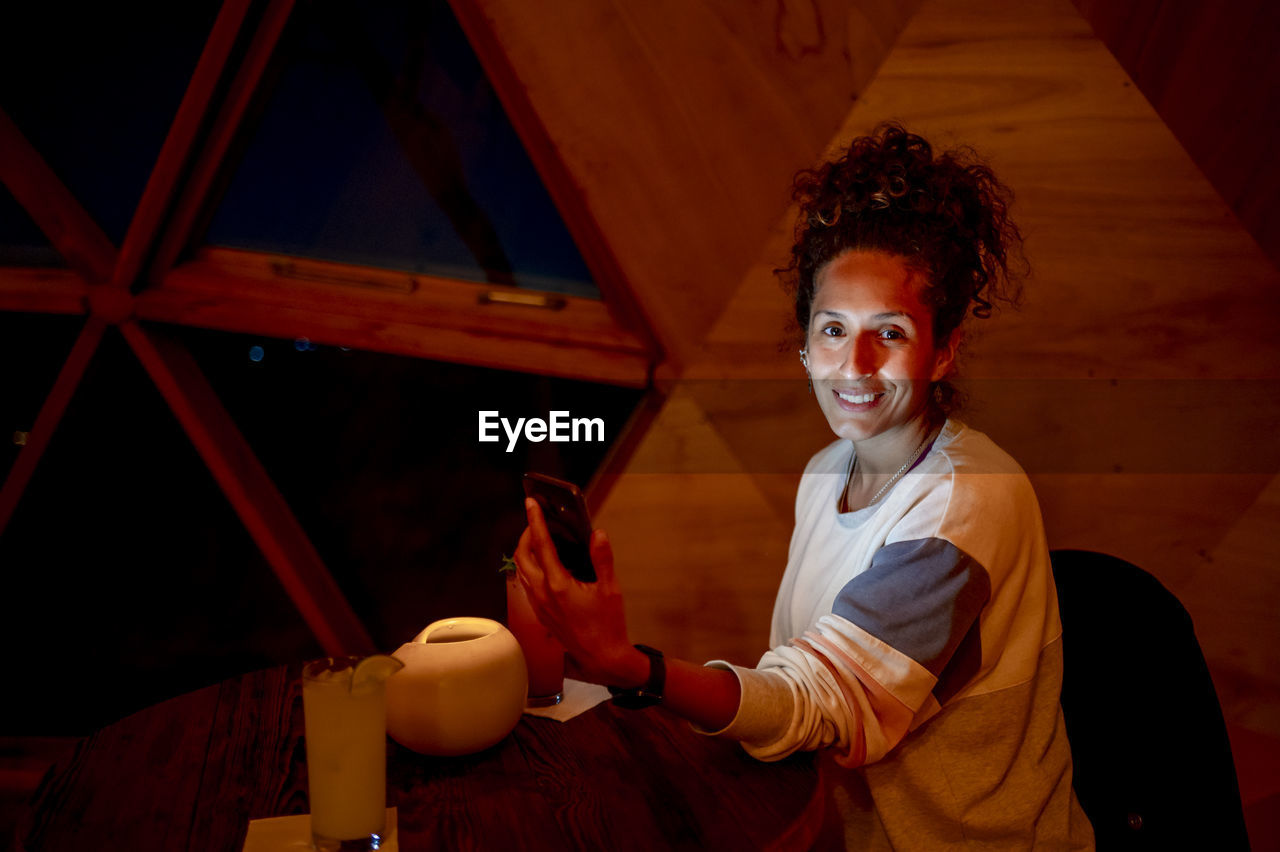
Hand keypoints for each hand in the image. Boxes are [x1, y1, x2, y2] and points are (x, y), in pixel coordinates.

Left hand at [514, 498, 647, 686]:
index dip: (535, 520)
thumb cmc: (608, 626)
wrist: (602, 658)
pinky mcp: (540, 613)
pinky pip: (527, 584)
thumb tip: (597, 534)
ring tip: (539, 538)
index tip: (531, 503)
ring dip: (526, 551)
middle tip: (537, 521)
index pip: (541, 545)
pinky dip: (530, 567)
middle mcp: (543, 595)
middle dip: (526, 534)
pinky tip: (545, 564)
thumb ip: (602, 559)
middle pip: (522, 556)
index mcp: (558, 585)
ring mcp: (539, 605)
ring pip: (521, 571)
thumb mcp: (610, 589)